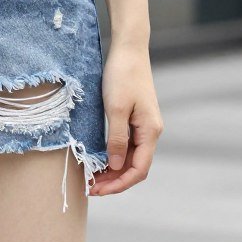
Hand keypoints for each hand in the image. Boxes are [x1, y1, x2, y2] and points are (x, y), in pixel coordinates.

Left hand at [90, 41, 163, 195]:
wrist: (129, 50)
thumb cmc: (122, 76)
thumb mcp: (115, 108)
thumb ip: (116, 139)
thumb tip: (115, 166)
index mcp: (150, 131)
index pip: (139, 169)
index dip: (120, 184)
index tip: (99, 190)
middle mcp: (150, 131)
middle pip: (135, 166)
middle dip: (114, 181)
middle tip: (91, 188)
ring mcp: (143, 125)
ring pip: (130, 157)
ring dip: (113, 170)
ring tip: (92, 179)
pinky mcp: (135, 119)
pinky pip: (126, 145)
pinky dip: (113, 156)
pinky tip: (99, 160)